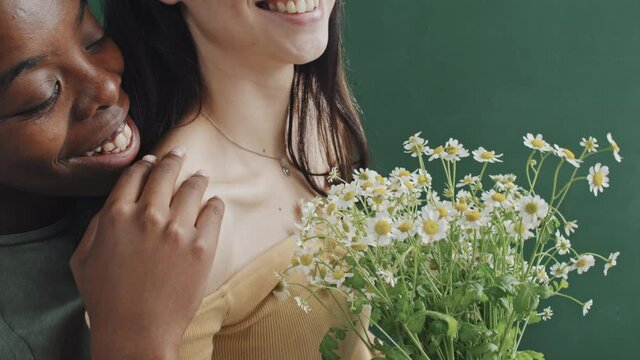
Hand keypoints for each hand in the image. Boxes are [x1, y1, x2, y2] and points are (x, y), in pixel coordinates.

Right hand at [70, 148, 223, 359]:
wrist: (137, 331)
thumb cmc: (106, 300)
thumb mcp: (84, 259)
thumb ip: (97, 226)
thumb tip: (114, 205)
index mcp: (116, 215)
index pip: (135, 176)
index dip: (145, 164)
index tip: (152, 160)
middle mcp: (148, 215)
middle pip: (165, 174)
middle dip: (173, 159)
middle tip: (180, 153)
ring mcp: (178, 230)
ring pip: (193, 189)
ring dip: (197, 178)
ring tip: (202, 175)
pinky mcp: (203, 246)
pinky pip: (214, 212)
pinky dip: (215, 204)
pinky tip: (214, 202)